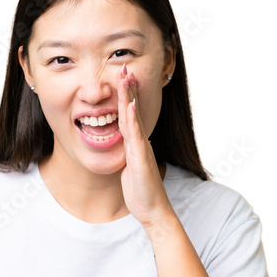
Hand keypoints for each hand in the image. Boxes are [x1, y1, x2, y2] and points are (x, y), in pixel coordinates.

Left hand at [117, 63, 175, 229]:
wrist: (154, 210)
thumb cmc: (141, 192)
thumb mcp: (130, 168)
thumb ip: (128, 155)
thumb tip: (124, 147)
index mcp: (136, 143)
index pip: (128, 114)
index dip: (126, 95)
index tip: (122, 76)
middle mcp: (140, 142)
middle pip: (132, 109)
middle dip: (128, 87)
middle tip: (124, 65)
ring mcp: (141, 148)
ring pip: (133, 117)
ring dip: (129, 95)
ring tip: (126, 75)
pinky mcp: (140, 158)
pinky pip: (135, 135)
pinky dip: (132, 118)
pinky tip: (129, 104)